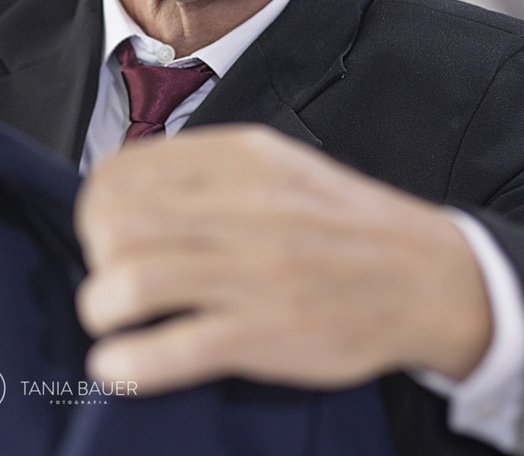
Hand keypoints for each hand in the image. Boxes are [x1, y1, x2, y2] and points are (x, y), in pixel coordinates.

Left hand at [75, 125, 491, 393]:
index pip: (122, 171)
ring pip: (134, 279)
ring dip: (100, 306)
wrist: (430, 276)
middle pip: (116, 223)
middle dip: (93, 256)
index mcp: (240, 157)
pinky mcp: (270, 332)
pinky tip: (117, 366)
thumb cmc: (340, 224)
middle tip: (109, 277)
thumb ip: (205, 174)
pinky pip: (177, 347)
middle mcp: (244, 207)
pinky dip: (131, 361)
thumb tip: (120, 196)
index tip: (104, 233)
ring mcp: (258, 271)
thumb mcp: (276, 167)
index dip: (95, 207)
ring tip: (109, 318)